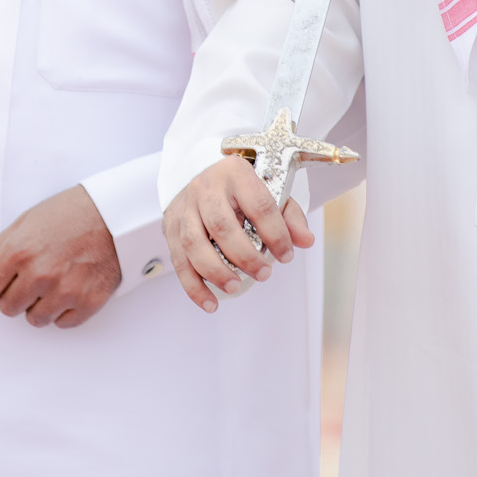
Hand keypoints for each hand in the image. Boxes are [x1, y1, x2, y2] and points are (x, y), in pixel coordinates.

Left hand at [0, 185, 121, 328]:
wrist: (115, 214)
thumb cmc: (70, 213)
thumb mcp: (26, 222)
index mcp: (18, 252)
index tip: (1, 278)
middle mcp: (39, 275)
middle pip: (7, 308)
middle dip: (15, 294)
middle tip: (32, 275)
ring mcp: (65, 292)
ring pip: (34, 319)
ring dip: (39, 305)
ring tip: (53, 281)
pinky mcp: (88, 303)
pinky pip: (62, 324)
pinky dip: (63, 311)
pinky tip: (70, 288)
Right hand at [162, 157, 313, 312]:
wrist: (205, 176)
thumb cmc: (241, 189)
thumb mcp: (270, 192)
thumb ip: (290, 217)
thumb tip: (305, 241)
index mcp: (235, 173)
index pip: (258, 205)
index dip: (276, 234)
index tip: (286, 256)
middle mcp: (206, 188)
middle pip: (221, 225)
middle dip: (244, 256)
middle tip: (263, 274)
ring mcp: (185, 208)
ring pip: (194, 243)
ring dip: (216, 271)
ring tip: (236, 286)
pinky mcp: (171, 227)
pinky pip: (179, 261)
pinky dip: (194, 286)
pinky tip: (210, 302)